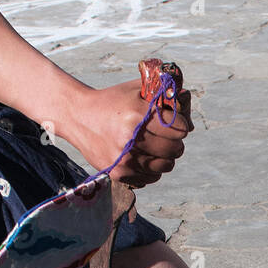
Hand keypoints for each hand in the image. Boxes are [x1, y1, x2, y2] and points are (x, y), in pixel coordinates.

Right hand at [61, 76, 193, 187]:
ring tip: (154, 146)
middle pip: (176, 149)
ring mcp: (125, 159)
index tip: (172, 121)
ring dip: (165, 156)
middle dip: (175, 141)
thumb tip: (189, 110)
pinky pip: (152, 177)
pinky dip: (152, 168)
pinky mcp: (119, 173)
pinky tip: (143, 156)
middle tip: (165, 135)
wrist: (78, 116)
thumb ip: (164, 96)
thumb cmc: (113, 101)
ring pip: (166, 166)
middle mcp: (131, 139)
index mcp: (137, 115)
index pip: (180, 129)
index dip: (180, 124)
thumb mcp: (137, 90)